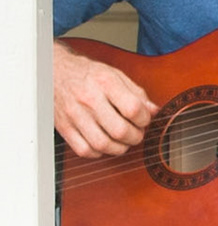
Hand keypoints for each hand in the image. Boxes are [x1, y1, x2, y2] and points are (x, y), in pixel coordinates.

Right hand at [53, 41, 157, 157]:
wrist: (55, 73)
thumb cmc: (89, 74)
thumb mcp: (116, 75)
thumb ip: (136, 93)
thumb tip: (154, 110)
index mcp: (106, 83)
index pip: (132, 108)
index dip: (144, 119)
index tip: (145, 119)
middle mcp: (89, 100)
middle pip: (119, 130)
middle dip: (135, 136)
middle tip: (137, 133)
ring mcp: (75, 116)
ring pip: (102, 144)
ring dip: (119, 148)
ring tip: (124, 141)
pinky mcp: (64, 127)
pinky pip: (84, 150)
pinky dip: (98, 153)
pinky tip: (104, 144)